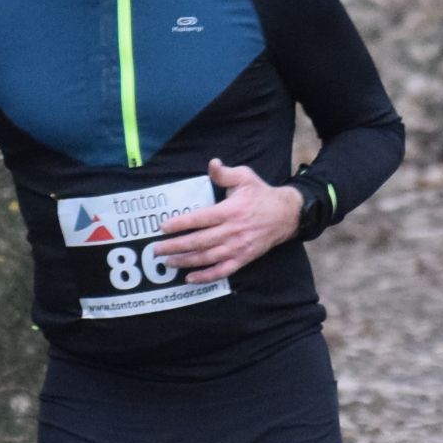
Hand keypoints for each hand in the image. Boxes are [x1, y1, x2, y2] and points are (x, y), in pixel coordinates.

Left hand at [155, 159, 301, 283]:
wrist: (286, 215)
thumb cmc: (261, 194)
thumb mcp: (245, 177)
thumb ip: (225, 173)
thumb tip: (212, 164)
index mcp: (230, 211)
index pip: (200, 219)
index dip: (181, 224)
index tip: (163, 228)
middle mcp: (232, 231)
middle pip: (199, 242)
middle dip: (175, 246)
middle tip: (156, 250)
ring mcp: (237, 248)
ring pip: (207, 258)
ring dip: (186, 262)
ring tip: (168, 262)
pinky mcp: (243, 259)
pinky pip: (222, 271)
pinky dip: (205, 277)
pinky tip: (190, 278)